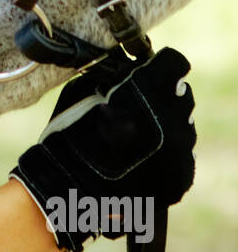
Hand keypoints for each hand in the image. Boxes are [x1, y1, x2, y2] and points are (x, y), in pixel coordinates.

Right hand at [9, 46, 195, 251]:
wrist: (68, 187)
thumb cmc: (70, 135)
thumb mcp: (85, 91)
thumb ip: (115, 76)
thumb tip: (130, 70)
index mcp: (153, 88)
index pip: (174, 64)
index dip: (159, 69)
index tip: (146, 77)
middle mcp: (175, 117)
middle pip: (181, 98)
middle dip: (161, 101)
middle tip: (134, 114)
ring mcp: (182, 150)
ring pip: (182, 129)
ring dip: (163, 131)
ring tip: (133, 144)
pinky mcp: (182, 178)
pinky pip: (180, 159)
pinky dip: (164, 159)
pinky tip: (140, 163)